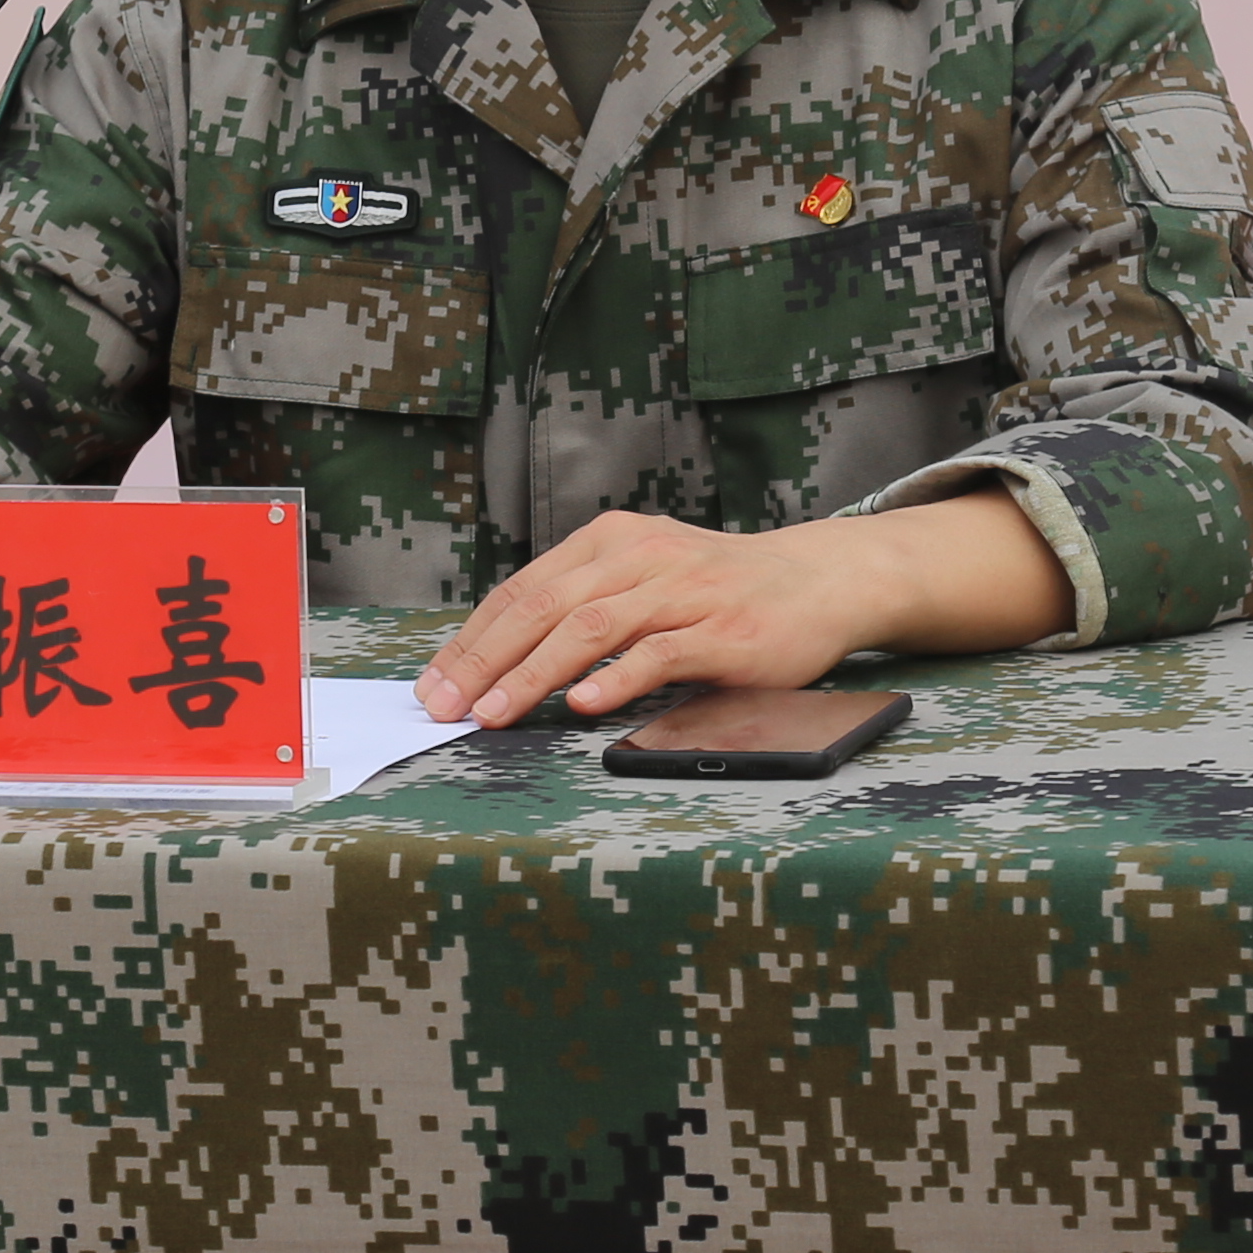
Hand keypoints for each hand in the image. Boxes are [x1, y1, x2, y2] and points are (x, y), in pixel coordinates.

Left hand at [417, 491, 1067, 727]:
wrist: (820, 580)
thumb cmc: (719, 592)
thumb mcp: (643, 579)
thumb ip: (582, 608)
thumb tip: (494, 664)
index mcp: (610, 541)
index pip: (523, 590)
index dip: (472, 639)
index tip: (433, 686)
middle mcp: (641, 556)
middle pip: (545, 605)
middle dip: (485, 659)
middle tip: (445, 706)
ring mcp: (684, 590)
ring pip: (593, 626)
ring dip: (535, 672)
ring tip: (496, 712)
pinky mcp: (724, 628)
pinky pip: (661, 652)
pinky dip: (617, 678)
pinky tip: (583, 704)